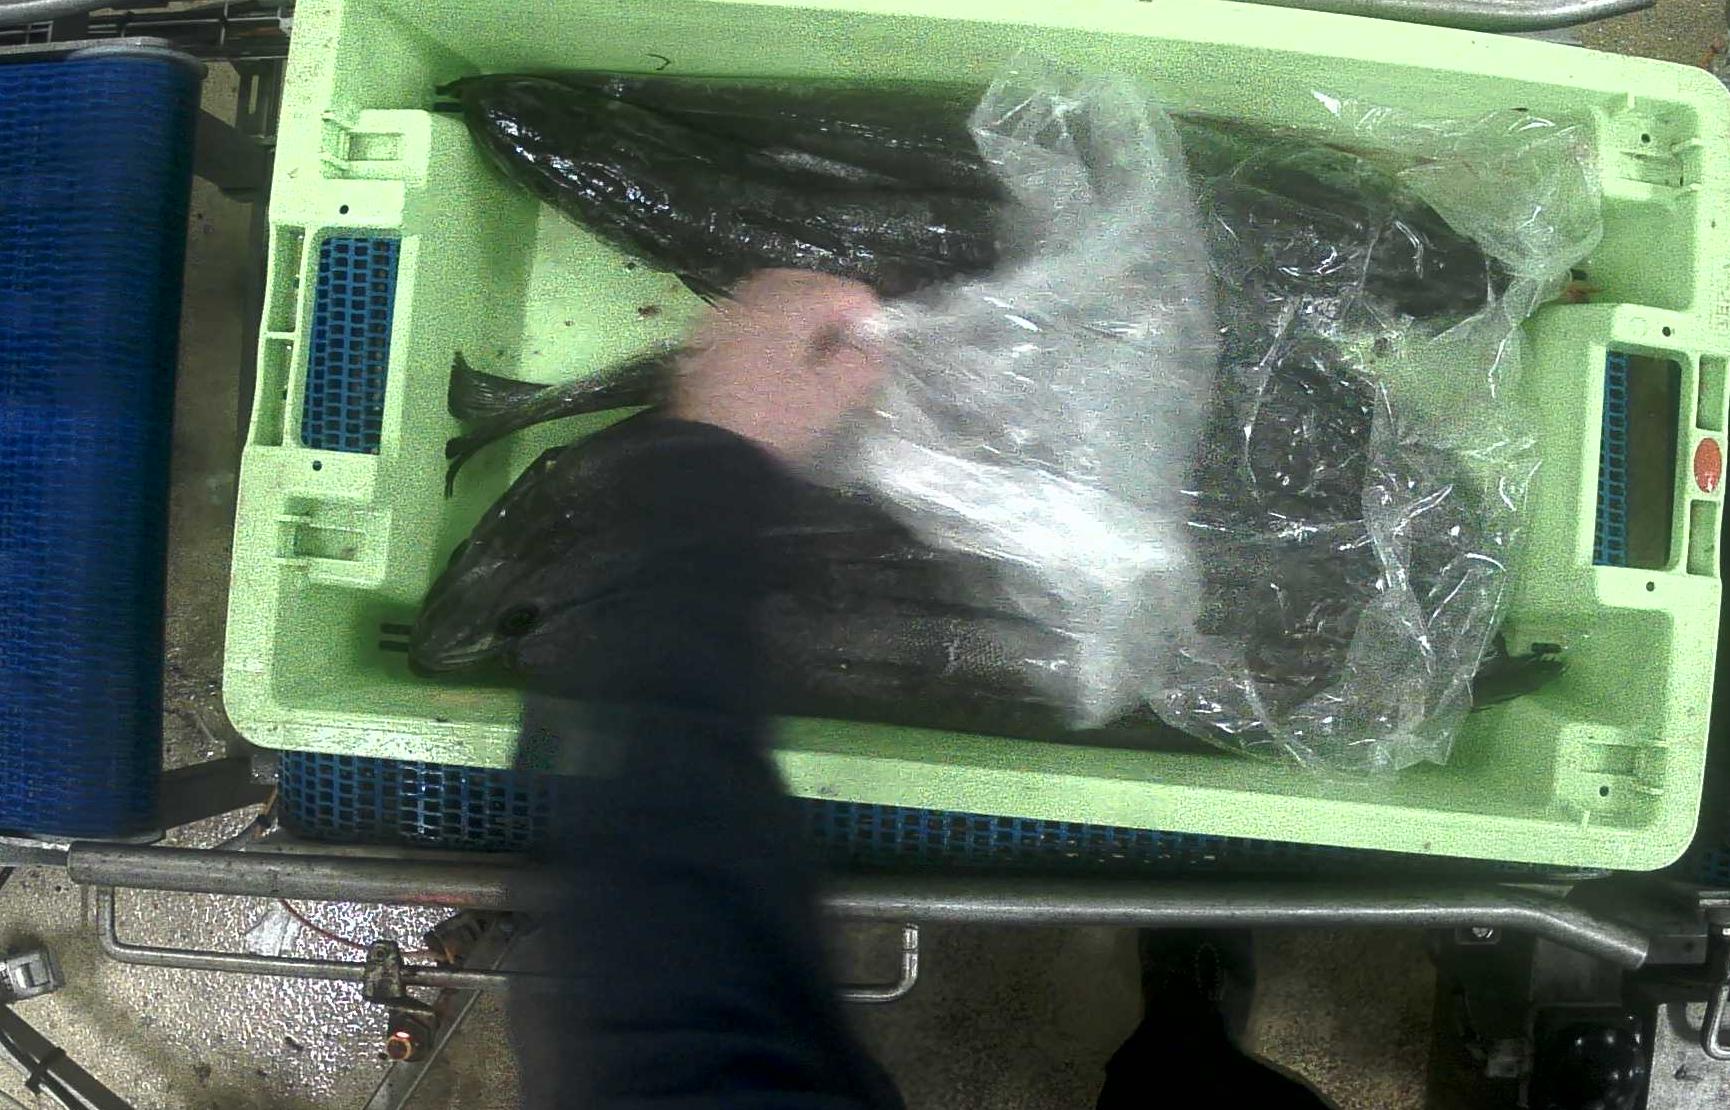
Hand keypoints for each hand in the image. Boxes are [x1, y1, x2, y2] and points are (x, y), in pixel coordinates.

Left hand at [669, 269, 883, 460]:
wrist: (707, 459)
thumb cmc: (776, 424)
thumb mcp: (833, 397)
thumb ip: (864, 362)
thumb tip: (872, 345)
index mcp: (788, 304)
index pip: (848, 293)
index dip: (869, 324)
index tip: (871, 358)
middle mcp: (753, 298)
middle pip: (809, 285)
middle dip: (834, 312)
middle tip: (846, 351)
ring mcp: (723, 317)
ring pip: (775, 299)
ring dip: (802, 319)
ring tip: (813, 357)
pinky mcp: (705, 341)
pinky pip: (748, 320)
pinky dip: (769, 332)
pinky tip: (775, 364)